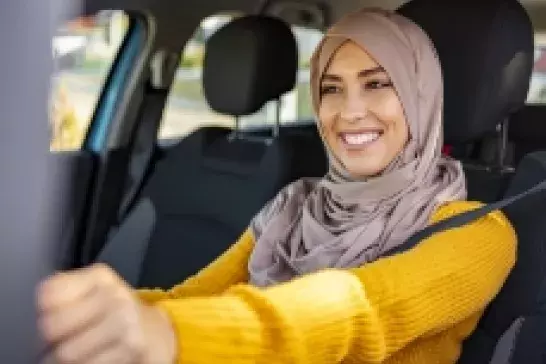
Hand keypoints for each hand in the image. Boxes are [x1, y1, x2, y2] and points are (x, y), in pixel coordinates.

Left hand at [37, 264, 175, 363]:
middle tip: (60, 346)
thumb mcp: (95, 296)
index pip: (47, 295)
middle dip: (50, 344)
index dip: (41, 315)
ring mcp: (124, 319)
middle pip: (51, 326)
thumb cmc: (117, 316)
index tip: (54, 323)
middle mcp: (113, 293)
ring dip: (64, 362)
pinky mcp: (132, 346)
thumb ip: (66, 296)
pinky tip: (93, 360)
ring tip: (75, 357)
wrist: (158, 334)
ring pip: (66, 353)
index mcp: (99, 276)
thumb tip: (34, 320)